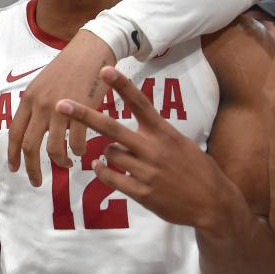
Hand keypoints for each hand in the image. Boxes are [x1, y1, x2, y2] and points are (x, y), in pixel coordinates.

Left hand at [7, 30, 114, 186]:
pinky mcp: (81, 111)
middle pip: (30, 147)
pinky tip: (81, 151)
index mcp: (28, 99)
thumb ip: (34, 106)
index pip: (14, 134)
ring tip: (66, 164)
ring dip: (59, 162)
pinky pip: (76, 142)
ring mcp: (60, 109)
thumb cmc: (67, 68)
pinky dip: (78, 151)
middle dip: (31, 169)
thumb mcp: (42, 84)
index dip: (13, 155)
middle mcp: (40, 105)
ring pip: (53, 148)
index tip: (14, 169)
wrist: (90, 51)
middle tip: (36, 181)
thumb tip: (30, 129)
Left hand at [55, 67, 238, 230]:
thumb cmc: (195, 169)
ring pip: (109, 153)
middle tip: (61, 104)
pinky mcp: (142, 192)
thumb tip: (120, 134)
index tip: (104, 69)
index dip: (121, 85)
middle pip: (111, 128)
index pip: (139, 103)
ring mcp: (146, 171)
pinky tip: (100, 167)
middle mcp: (153, 149)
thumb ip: (153, 134)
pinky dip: (102, 170)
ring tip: (118, 156)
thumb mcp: (179, 142)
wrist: (213, 203)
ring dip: (107, 152)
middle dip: (84, 115)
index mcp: (164, 132)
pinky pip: (110, 178)